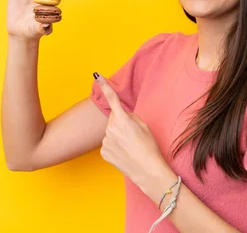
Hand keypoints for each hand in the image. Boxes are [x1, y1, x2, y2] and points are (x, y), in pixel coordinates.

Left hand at [95, 74, 170, 190]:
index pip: (112, 99)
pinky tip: (124, 153)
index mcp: (123, 120)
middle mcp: (111, 129)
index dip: (105, 86)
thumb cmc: (149, 148)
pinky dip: (115, 146)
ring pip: (110, 132)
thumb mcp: (145, 127)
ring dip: (118, 136)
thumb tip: (123, 116)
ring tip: (130, 147)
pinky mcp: (103, 152)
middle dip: (121, 122)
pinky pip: (108, 143)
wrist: (147, 171)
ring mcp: (105, 141)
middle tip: (133, 135)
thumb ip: (131, 117)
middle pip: (113, 119)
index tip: (97, 76)